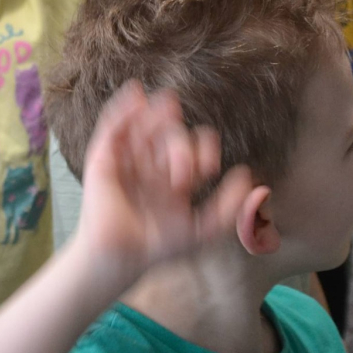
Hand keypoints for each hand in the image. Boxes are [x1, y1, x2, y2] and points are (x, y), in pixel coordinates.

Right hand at [77, 82, 251, 281]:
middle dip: (179, 141)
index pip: (191, 151)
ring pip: (142, 128)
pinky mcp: (103, 159)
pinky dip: (122, 110)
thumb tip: (248, 176)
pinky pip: (112, 129)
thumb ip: (229, 207)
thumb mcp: (204, 229)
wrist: (123, 257)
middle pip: (168, 137)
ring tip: (168, 101)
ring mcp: (128, 161)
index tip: (209, 169)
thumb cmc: (158, 248)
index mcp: (173, 180)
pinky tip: (136, 95)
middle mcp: (151, 167)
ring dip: (154, 114)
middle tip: (182, 166)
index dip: (203, 151)